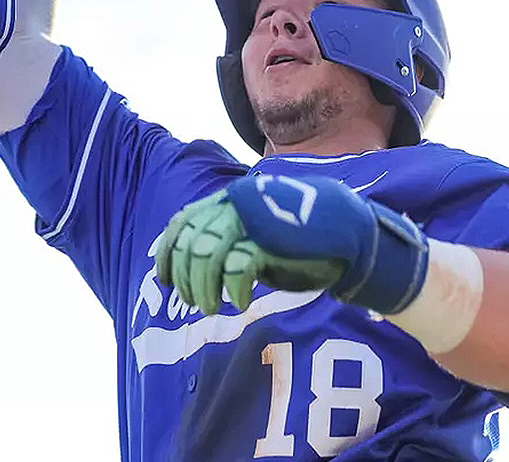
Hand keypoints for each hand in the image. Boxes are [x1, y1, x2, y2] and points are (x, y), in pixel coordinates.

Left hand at [155, 191, 343, 313]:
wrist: (343, 231)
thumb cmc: (292, 239)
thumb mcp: (251, 236)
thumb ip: (222, 241)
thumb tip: (185, 267)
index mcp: (226, 200)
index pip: (182, 222)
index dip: (168, 252)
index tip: (165, 280)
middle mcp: (234, 205)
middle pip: (191, 244)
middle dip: (186, 278)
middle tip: (192, 303)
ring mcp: (252, 221)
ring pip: (207, 256)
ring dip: (204, 288)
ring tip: (210, 308)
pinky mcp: (271, 239)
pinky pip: (238, 267)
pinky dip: (233, 290)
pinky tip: (240, 302)